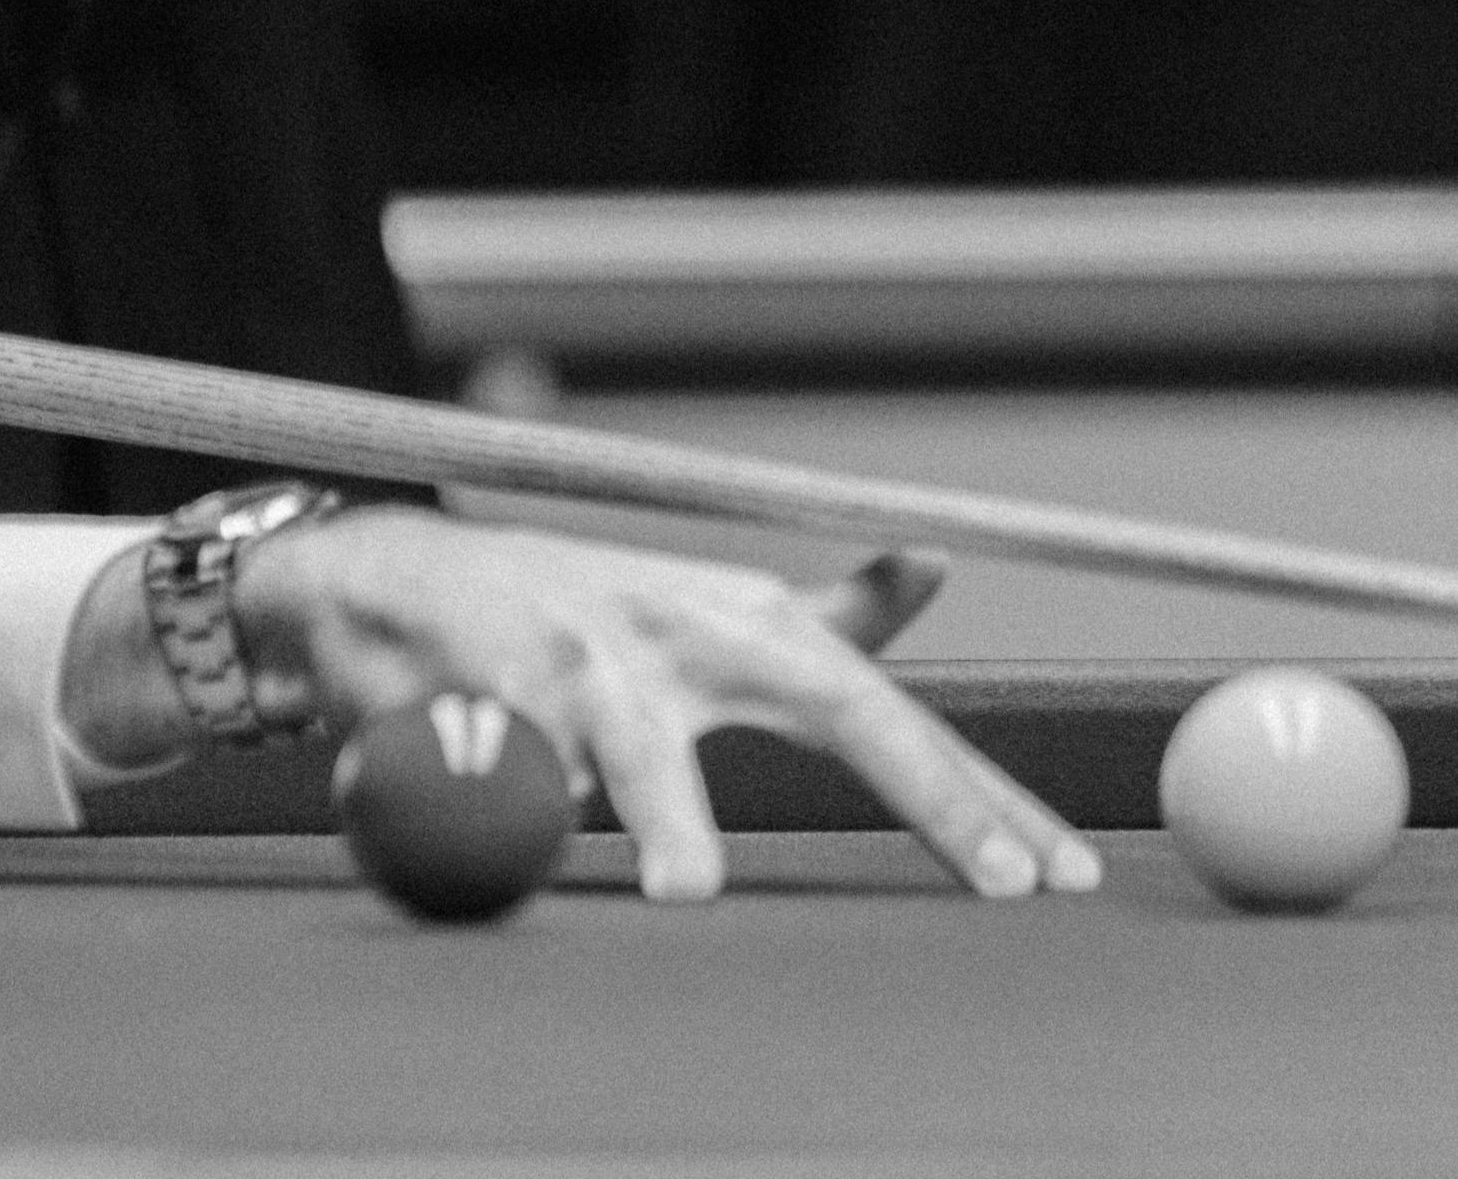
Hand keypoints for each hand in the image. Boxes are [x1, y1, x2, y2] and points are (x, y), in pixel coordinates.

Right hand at [67, 508, 1097, 904]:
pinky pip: (522, 772)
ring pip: (645, 751)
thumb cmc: (569, 615)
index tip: (1063, 873)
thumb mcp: (705, 611)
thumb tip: (930, 566)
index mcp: (746, 620)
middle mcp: (680, 626)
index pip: (890, 710)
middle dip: (922, 791)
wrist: (394, 584)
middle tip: (994, 879)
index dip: (980, 793)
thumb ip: (819, 618)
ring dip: (669, 822)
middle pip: (829, 704)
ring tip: (688, 890)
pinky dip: (523, 809)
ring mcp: (580, 656)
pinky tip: (522, 830)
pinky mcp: (485, 686)